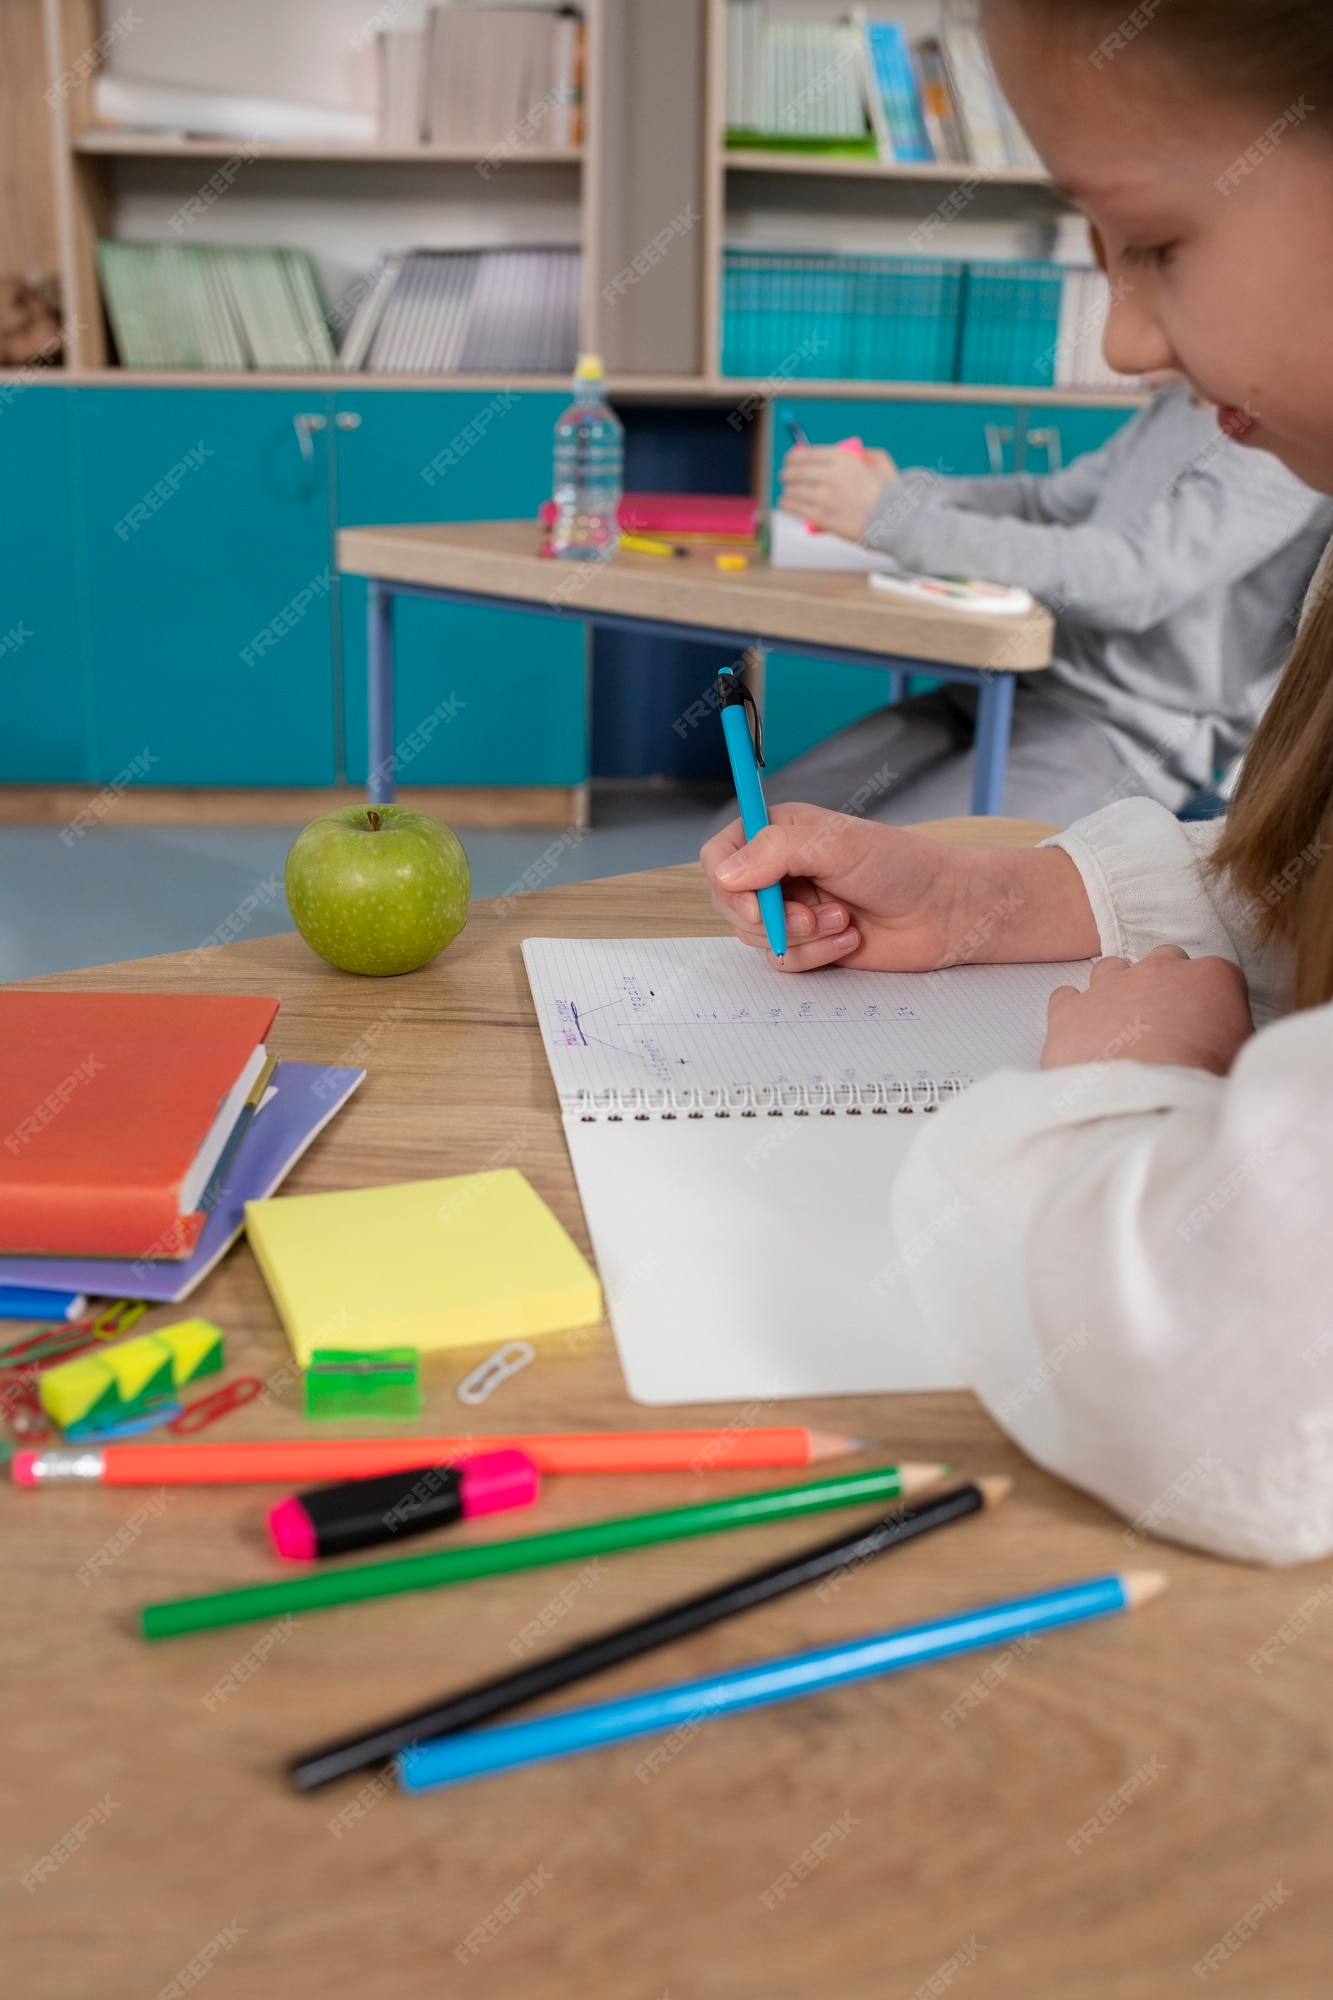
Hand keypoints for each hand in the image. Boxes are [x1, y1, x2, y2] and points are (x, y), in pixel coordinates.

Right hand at [701, 802, 1098, 973]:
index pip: (720, 853)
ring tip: (843, 920)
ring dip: (801, 936)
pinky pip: (784, 961)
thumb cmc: (901, 866)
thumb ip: (776, 851)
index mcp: (779, 833)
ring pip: (756, 936)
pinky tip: (849, 940)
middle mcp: (779, 870)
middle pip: (731, 902)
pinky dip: (815, 955)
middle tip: (807, 916)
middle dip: (769, 917)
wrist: (945, 911)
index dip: (726, 880)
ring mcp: (793, 909)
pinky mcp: (809, 944)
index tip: (751, 899)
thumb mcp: (836, 845)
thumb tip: (726, 874)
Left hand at [779, 444, 896, 541]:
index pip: (807, 453)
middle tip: (785, 476)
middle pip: (797, 471)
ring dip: (787, 491)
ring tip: (786, 493)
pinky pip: (796, 508)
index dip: (794, 456)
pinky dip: (788, 505)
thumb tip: (857, 455)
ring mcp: (824, 497)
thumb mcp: (881, 463)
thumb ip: (866, 455)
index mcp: (842, 459)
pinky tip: (785, 504)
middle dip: (787, 473)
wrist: (892, 520)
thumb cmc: (889, 493)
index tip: (790, 460)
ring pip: (794, 491)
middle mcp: (830, 475)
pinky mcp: (821, 517)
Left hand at [1042, 946, 1253, 1074]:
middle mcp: (1159, 969)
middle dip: (1163, 985)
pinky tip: (1080, 1037)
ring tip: (1119, 1029)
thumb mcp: (1240, 1059)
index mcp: (1211, 977)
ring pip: (1111, 970)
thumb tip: (1224, 1043)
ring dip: (1116, 992)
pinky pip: (1067, 997)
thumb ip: (1231, 1035)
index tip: (1204, 1024)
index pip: (1214, 974)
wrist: (1145, 1107)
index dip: (1208, 1000)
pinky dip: (1074, 1013)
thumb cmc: (1202, 1087)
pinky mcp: (1070, 1010)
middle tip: (1162, 1023)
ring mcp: (1110, 985)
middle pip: (1163, 961)